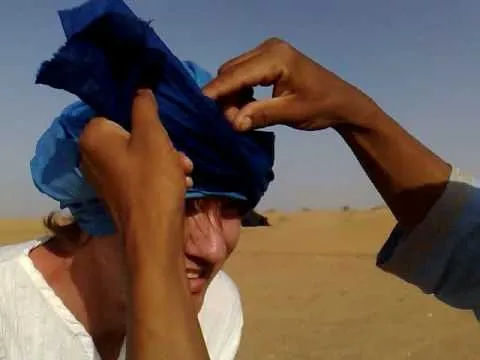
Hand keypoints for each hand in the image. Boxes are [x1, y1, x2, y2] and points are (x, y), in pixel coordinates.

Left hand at [79, 89, 192, 234]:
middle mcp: (91, 156)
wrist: (154, 232)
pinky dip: (159, 175)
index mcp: (93, 137)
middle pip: (130, 134)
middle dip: (160, 143)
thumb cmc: (152, 178)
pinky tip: (181, 182)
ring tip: (185, 169)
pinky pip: (139, 173)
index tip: (163, 129)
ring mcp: (104, 177)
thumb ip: (144, 106)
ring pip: (139, 155)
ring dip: (166, 159)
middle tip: (179, 153)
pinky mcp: (117, 193)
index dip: (143, 117)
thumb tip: (139, 88)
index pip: (115, 111)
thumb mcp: (153, 135)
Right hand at [203, 38, 375, 131]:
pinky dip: (240, 91)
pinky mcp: (268, 60)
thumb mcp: (290, 112)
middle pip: (231, 71)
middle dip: (224, 97)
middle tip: (230, 122)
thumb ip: (260, 115)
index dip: (216, 91)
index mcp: (275, 57)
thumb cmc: (320, 106)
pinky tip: (246, 107)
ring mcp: (267, 52)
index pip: (236, 74)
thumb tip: (233, 123)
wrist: (342, 101)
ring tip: (239, 118)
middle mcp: (268, 48)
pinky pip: (243, 74)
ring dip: (231, 96)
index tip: (198, 106)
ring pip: (234, 73)